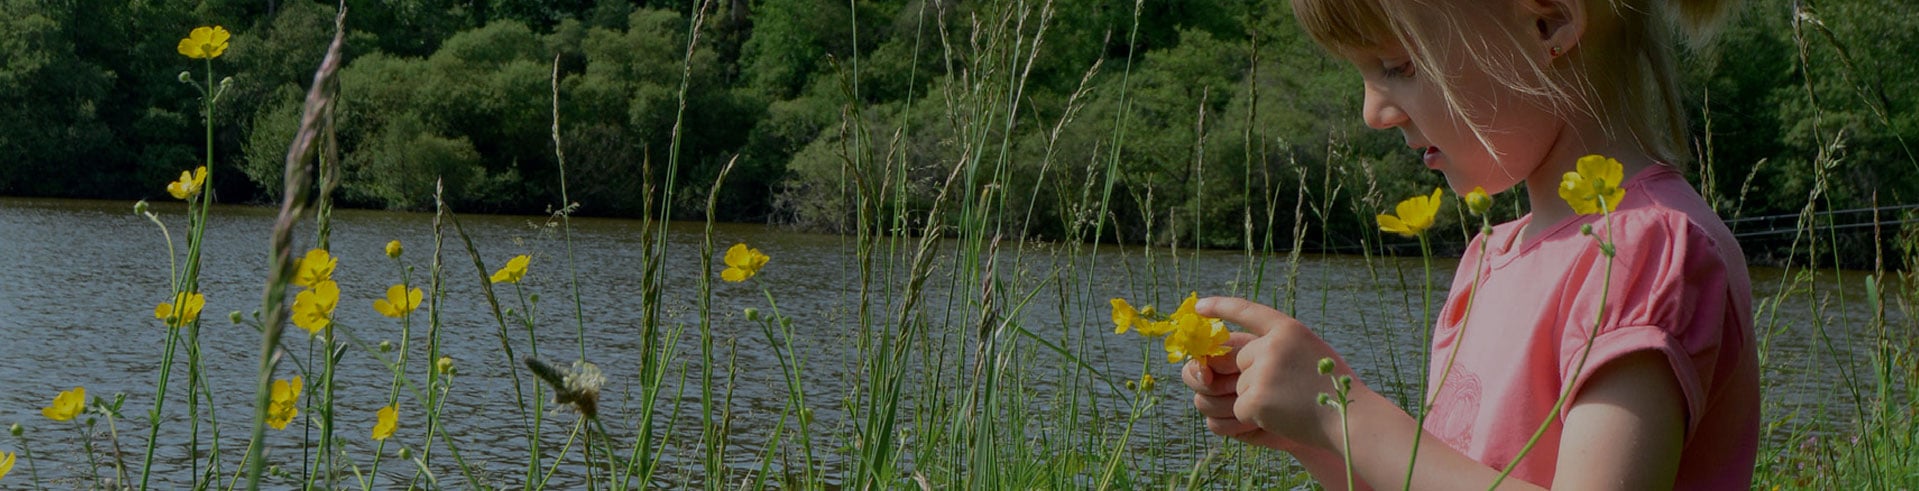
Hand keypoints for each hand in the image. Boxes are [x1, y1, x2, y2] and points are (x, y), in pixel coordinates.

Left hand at [1183, 296, 1364, 452]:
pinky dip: (1254, 419)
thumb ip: (1279, 347)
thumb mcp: (1310, 352)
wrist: (1350, 420)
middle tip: (1288, 390)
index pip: (1248, 311)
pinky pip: (1239, 409)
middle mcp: (1272, 345)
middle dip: (1254, 377)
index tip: (1200, 306)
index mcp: (1288, 329)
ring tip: (1291, 404)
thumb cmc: (1333, 390)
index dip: (1222, 307)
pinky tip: (1281, 418)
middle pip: (1240, 360)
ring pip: (1240, 387)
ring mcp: (1262, 371)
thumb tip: (1238, 357)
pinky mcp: (1255, 398)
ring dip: (1258, 400)